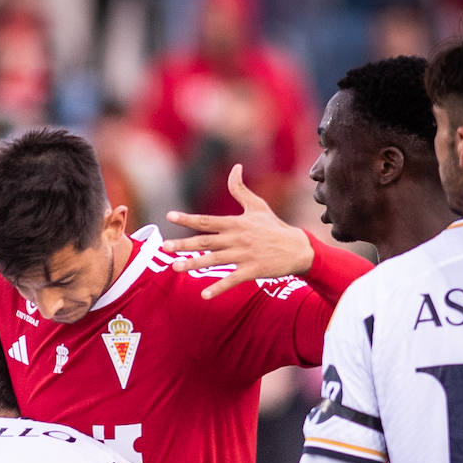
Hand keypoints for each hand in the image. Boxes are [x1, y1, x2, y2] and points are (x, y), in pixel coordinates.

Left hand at [160, 164, 313, 298]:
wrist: (298, 248)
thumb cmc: (274, 227)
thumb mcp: (258, 206)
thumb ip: (240, 189)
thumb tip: (235, 167)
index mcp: (236, 223)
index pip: (206, 220)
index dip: (188, 218)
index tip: (169, 216)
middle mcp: (236, 238)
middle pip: (205, 241)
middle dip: (183, 244)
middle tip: (164, 246)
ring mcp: (244, 255)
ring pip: (214, 260)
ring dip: (194, 264)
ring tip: (175, 268)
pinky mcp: (252, 270)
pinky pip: (232, 280)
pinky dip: (218, 288)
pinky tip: (204, 295)